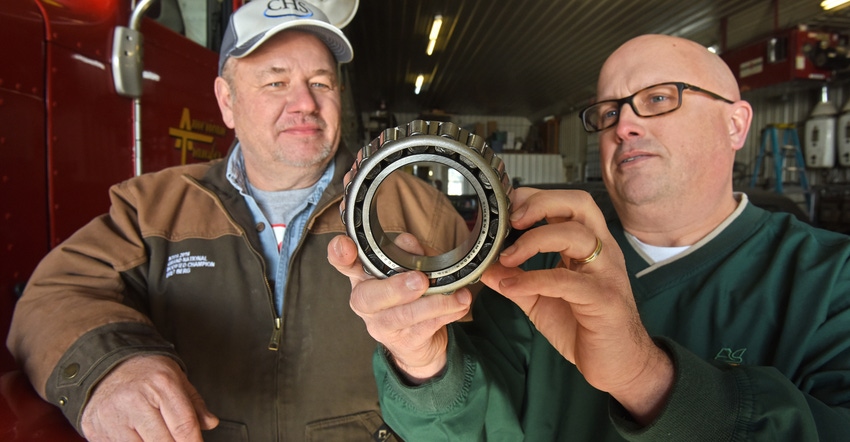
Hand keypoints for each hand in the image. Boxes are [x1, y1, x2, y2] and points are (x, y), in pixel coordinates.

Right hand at [81, 355, 217, 440]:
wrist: (105, 366)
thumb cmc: (146, 374)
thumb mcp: (176, 379)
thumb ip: (194, 405)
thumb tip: (211, 424)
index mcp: (161, 383)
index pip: (184, 425)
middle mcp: (135, 399)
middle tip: (177, 439)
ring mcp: (113, 416)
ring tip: (157, 436)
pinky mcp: (96, 430)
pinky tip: (140, 437)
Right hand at [328, 233, 471, 382]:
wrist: (418, 341)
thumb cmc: (410, 295)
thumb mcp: (410, 267)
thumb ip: (409, 253)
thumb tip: (408, 242)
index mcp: (362, 276)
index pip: (342, 263)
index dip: (339, 253)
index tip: (345, 245)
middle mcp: (365, 301)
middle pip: (368, 297)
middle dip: (395, 288)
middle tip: (420, 281)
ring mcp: (381, 325)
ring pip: (402, 316)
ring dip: (433, 304)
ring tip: (457, 296)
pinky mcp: (403, 341)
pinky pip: (425, 328)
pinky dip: (446, 314)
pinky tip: (460, 305)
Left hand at [481, 187, 672, 422]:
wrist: (619, 364)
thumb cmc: (586, 327)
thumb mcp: (543, 301)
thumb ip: (517, 282)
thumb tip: (485, 269)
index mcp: (591, 245)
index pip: (568, 202)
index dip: (536, 197)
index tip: (507, 208)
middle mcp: (603, 251)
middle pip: (579, 204)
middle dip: (541, 204)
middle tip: (511, 221)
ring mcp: (606, 272)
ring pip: (576, 235)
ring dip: (534, 240)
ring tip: (507, 258)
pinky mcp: (604, 299)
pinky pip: (566, 280)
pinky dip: (533, 279)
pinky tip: (510, 286)